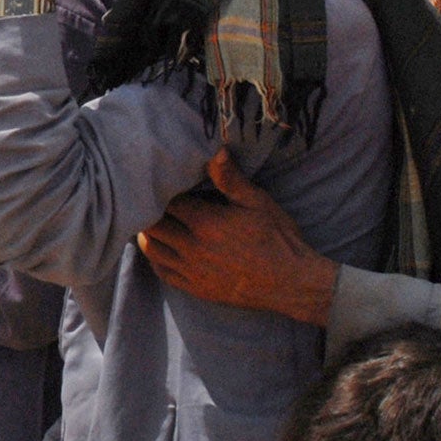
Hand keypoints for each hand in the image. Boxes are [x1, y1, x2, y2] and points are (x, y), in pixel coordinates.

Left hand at [137, 151, 338, 326]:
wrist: (292, 283)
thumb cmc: (279, 239)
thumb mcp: (258, 203)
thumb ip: (231, 179)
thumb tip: (216, 152)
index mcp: (206, 223)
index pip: (167, 202)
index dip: (161, 191)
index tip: (164, 183)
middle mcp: (193, 248)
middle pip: (153, 226)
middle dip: (149, 211)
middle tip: (151, 201)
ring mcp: (192, 271)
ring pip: (152, 250)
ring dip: (148, 234)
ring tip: (152, 221)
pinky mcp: (196, 288)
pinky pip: (163, 273)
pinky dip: (156, 258)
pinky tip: (161, 248)